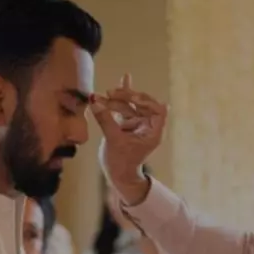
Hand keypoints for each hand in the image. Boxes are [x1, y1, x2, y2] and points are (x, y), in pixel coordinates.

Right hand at [91, 74, 167, 204]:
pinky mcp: (128, 124)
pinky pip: (126, 107)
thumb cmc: (121, 163)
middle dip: (127, 98)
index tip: (132, 99)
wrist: (118, 176)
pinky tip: (125, 78)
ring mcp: (138, 124)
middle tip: (111, 93)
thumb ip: (105, 120)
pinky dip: (124, 96)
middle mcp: (148, 126)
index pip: (158, 110)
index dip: (146, 102)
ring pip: (130, 106)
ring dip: (117, 100)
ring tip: (103, 95)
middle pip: (141, 104)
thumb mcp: (113, 141)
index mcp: (153, 132)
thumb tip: (94, 101)